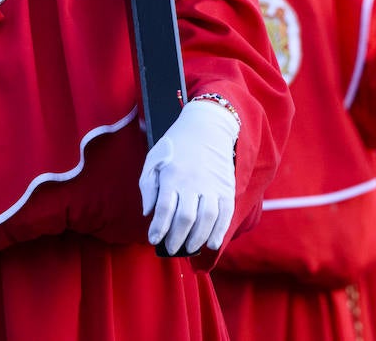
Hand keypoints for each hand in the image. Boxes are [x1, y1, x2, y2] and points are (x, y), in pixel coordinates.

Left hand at [140, 99, 238, 254]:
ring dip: (197, 239)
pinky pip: (225, 214)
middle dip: (176, 239)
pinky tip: (212, 244)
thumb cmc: (176, 147)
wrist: (208, 127)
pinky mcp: (227, 188)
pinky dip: (219, 231)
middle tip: (170, 249)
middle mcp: (193, 181)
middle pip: (185, 218)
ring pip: (206, 219)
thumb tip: (148, 213)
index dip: (158, 228)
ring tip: (188, 248)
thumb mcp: (154, 159)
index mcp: (172, 175)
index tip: (154, 240)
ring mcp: (212, 185)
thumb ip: (148, 186)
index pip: (165, 208)